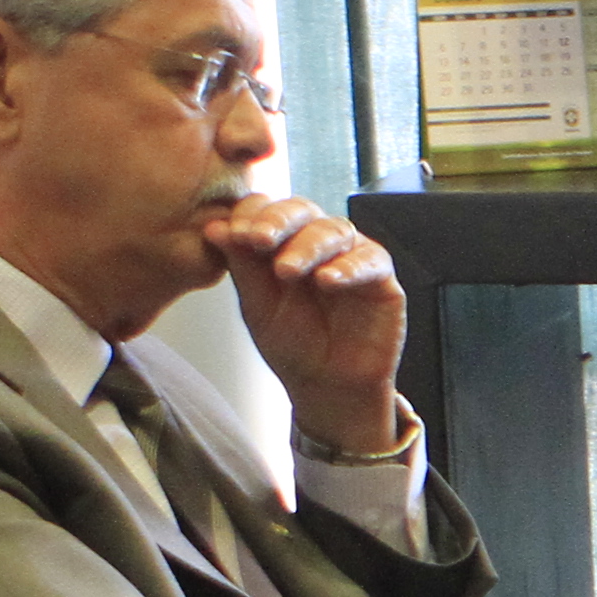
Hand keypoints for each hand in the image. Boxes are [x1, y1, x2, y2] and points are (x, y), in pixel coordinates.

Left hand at [199, 194, 409, 449]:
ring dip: (308, 246)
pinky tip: (328, 280)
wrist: (327, 387)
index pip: (267, 209)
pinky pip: (370, 260)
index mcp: (283, 241)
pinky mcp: (381, 278)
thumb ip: (241, 266)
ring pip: (334, 230)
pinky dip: (348, 267)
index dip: (251, 214)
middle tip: (257, 240)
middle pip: (301, 210)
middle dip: (278, 221)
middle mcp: (318, 241)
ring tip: (287, 270)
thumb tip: (214, 228)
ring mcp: (351, 255)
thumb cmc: (293, 345)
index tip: (234, 234)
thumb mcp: (257, 306)